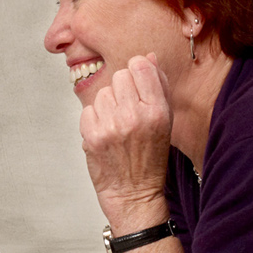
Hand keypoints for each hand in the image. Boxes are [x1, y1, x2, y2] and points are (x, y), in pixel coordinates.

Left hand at [81, 53, 173, 227]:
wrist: (134, 195)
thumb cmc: (150, 159)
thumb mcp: (165, 121)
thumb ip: (158, 87)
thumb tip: (149, 57)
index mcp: (157, 111)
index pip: (139, 65)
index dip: (136, 71)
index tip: (137, 83)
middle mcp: (135, 116)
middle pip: (119, 76)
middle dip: (122, 90)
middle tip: (128, 111)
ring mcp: (112, 126)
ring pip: (102, 93)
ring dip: (107, 106)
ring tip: (117, 126)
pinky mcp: (92, 136)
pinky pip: (87, 110)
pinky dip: (94, 120)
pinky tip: (105, 135)